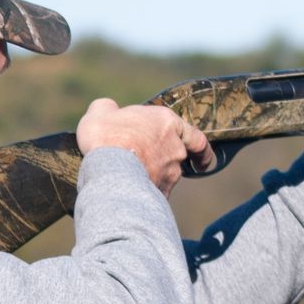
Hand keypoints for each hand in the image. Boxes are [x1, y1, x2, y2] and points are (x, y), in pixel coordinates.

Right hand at [76, 99, 208, 194]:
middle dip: (164, 162)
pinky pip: (156, 194)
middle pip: (177, 157)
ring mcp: (171, 173)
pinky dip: (145, 194)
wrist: (107, 168)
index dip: (201, 150)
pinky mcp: (162, 192)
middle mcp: (175, 148)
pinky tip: (128, 194)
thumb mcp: (101, 111)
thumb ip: (110, 109)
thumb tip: (109, 110)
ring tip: (126, 178)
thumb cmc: (106, 136)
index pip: (195, 137)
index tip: (203, 161)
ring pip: (166, 177)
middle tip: (144, 163)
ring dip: (152, 178)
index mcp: (167, 122)